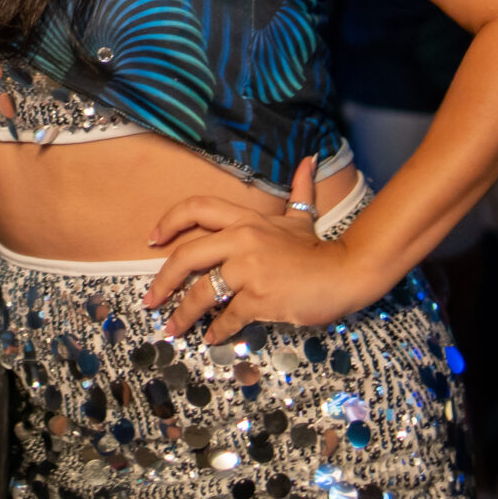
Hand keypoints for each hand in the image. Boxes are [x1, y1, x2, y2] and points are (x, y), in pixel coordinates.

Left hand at [139, 194, 387, 343]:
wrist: (346, 271)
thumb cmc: (320, 248)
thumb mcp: (303, 216)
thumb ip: (300, 189)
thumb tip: (309, 160)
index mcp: (246, 220)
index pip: (196, 208)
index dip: (169, 222)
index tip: (152, 240)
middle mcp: (242, 240)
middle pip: (187, 255)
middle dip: (162, 281)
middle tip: (151, 300)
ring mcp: (249, 270)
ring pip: (202, 292)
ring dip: (182, 315)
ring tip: (172, 329)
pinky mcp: (260, 298)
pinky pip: (228, 317)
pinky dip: (216, 330)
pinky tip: (211, 338)